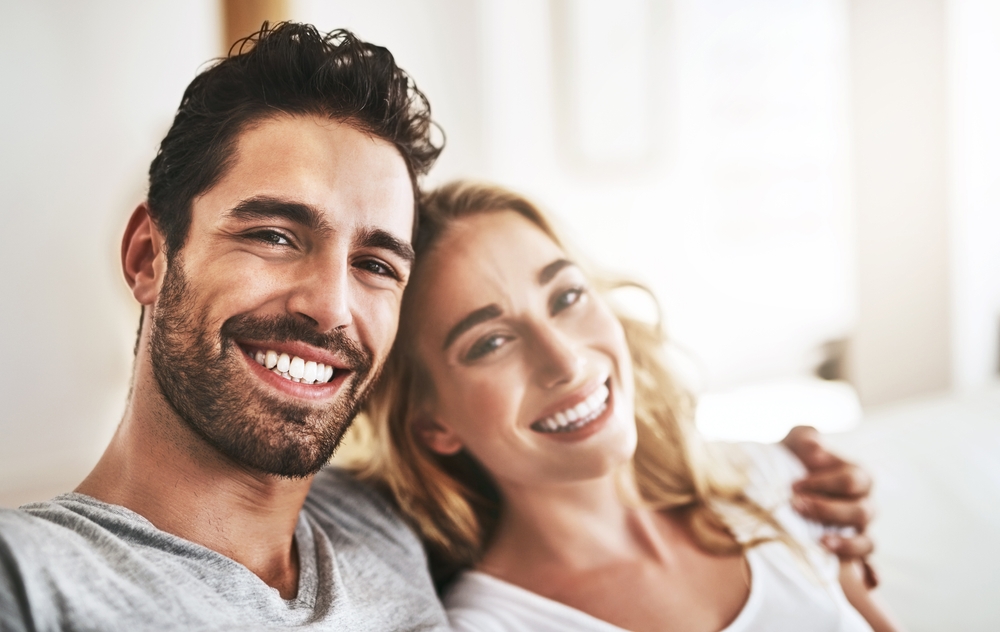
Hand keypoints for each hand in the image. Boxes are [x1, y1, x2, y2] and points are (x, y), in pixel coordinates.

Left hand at [781, 425, 876, 579]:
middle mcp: (862, 506)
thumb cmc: (792, 460)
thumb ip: (806, 437)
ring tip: (821, 542)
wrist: (775, 484)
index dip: (826, 482)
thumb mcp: (795, 442)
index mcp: (857, 477)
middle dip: (828, 510)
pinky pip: (869, 571)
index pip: (854, 480)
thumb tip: (814, 446)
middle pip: (862, 512)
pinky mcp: (848, 555)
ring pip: (868, 543)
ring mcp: (858, 533)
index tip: (794, 485)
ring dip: (847, 545)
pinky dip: (870, 576)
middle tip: (796, 505)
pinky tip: (864, 582)